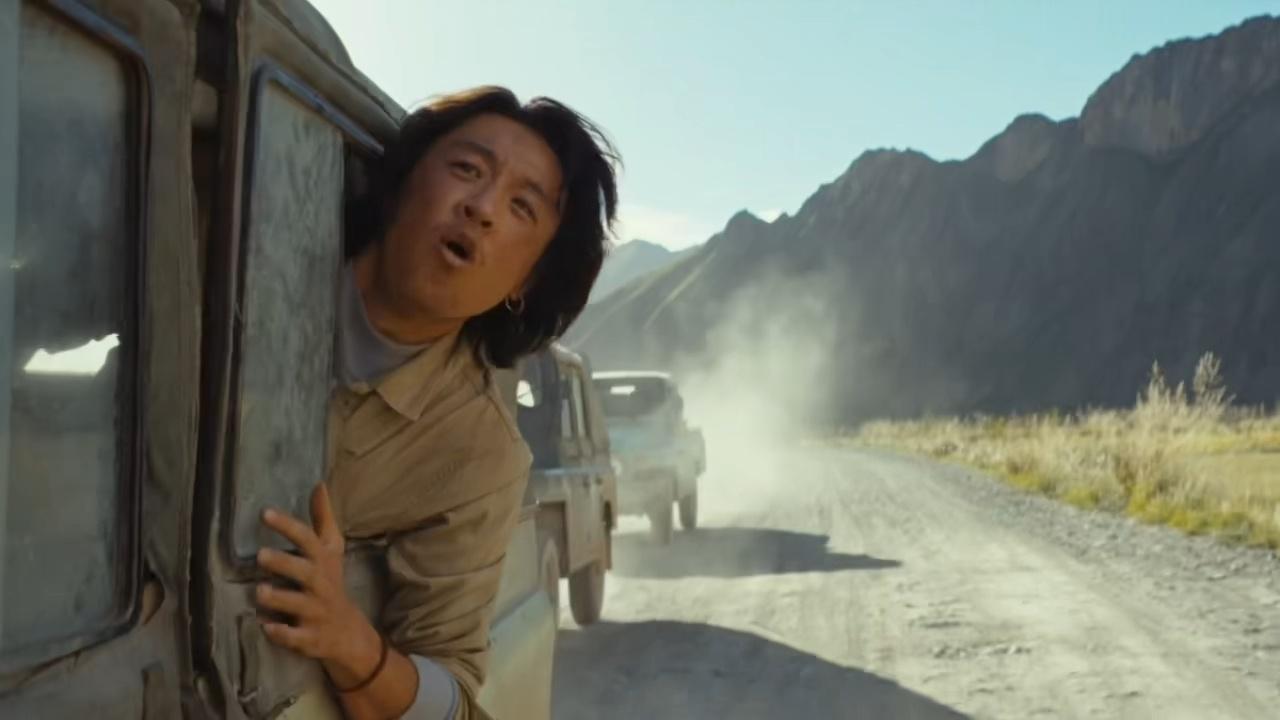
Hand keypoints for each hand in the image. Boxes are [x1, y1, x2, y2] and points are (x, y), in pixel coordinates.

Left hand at [257, 484, 381, 685]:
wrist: (347, 632)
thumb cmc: (331, 583)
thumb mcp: (331, 551)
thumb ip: (323, 519)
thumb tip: (318, 484)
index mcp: (323, 563)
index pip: (309, 540)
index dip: (288, 526)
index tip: (265, 513)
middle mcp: (322, 586)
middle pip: (306, 572)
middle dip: (284, 564)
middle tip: (260, 555)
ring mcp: (317, 613)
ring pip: (300, 605)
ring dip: (280, 598)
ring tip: (259, 591)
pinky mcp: (311, 638)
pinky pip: (297, 637)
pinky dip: (282, 634)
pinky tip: (266, 627)